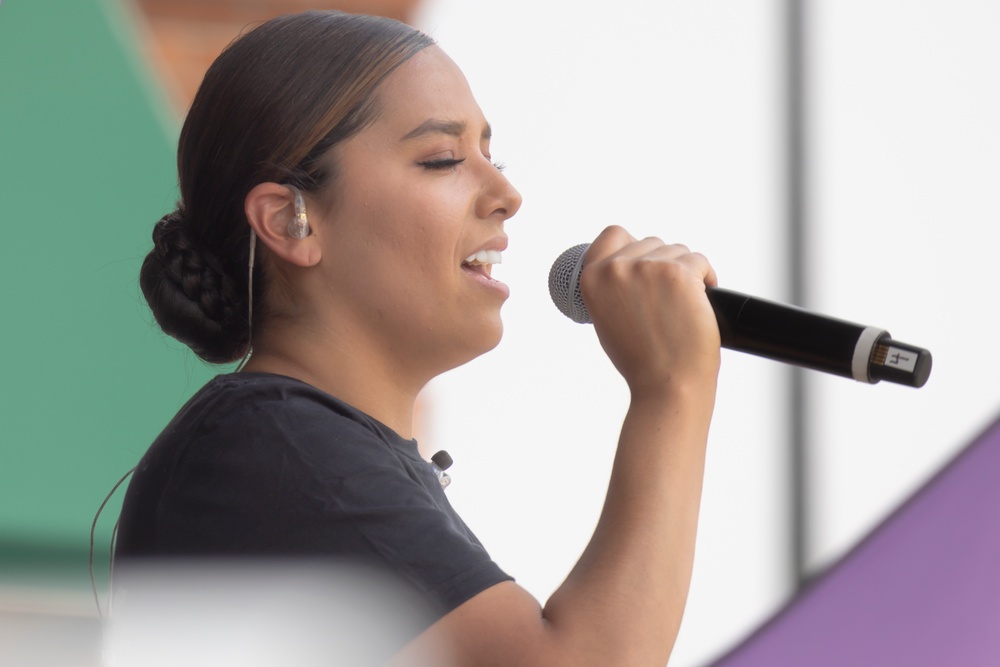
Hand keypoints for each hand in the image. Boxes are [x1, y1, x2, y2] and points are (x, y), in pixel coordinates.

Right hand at [579, 225, 720, 394]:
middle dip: (664, 264)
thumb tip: (632, 263)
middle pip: (651, 242)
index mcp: (592, 278)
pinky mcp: (680, 272)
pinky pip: (699, 261)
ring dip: (685, 272)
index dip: (633, 245)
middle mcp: (616, 268)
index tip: (646, 260)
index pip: (613, 234)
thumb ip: (612, 286)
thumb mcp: (606, 318)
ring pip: (677, 251)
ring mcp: (648, 267)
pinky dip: (705, 278)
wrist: (667, 384)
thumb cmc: (641, 359)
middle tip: (669, 298)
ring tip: (683, 305)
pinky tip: (702, 299)